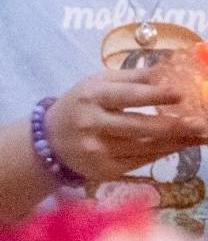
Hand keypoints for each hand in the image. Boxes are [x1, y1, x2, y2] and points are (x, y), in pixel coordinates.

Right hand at [45, 63, 207, 183]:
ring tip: (200, 136)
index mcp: (92, 97)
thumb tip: (172, 69)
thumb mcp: (99, 83)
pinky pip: (139, 162)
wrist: (48, 140)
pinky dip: (162, 153)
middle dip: (173, 126)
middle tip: (200, 124)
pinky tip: (180, 146)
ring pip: (143, 147)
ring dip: (175, 142)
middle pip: (138, 127)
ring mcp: (96, 151)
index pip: (128, 96)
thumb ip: (134, 77)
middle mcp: (91, 125)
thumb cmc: (80, 104)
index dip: (155, 96)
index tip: (181, 94)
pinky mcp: (102, 170)